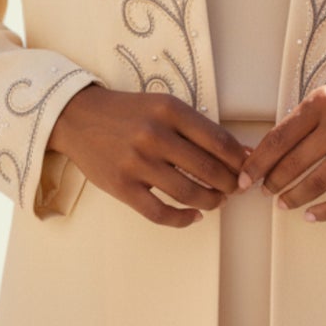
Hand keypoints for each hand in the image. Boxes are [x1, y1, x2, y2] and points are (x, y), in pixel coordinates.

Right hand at [49, 85, 249, 227]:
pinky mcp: (122, 186)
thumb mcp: (163, 107)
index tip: (247, 169)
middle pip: (209, 169)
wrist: (78, 117)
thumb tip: (240, 152)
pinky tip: (193, 216)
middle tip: (235, 189)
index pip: (219, 141)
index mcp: (170, 110)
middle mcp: (155, 135)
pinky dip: (183, 219)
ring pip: (189, 193)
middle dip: (229, 184)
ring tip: (217, 201)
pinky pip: (160, 212)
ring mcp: (137, 162)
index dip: (239, 160)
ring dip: (211, 202)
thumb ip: (198, 127)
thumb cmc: (128, 112)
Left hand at [238, 67, 325, 222]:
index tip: (245, 177)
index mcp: (322, 102)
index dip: (257, 162)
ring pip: (317, 183)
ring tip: (283, 203)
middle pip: (294, 162)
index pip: (279, 137)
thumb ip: (304, 119)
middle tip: (263, 191)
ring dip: (294, 197)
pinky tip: (311, 215)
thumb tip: (271, 151)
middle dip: (272, 182)